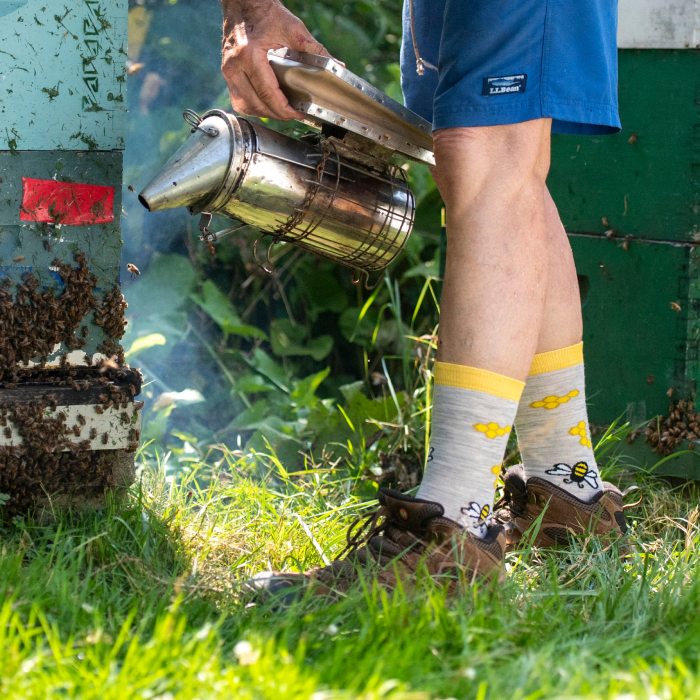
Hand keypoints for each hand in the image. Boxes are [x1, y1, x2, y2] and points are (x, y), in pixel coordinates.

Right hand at [221, 0, 329, 119]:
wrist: (244, 3)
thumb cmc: (266, 13)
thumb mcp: (294, 30)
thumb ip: (316, 50)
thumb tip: (337, 66)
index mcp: (249, 56)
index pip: (269, 94)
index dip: (286, 110)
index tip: (299, 113)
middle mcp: (235, 66)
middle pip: (257, 104)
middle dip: (278, 114)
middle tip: (294, 114)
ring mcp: (228, 71)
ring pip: (245, 106)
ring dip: (265, 113)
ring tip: (282, 111)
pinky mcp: (227, 73)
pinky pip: (238, 99)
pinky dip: (253, 106)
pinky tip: (266, 104)